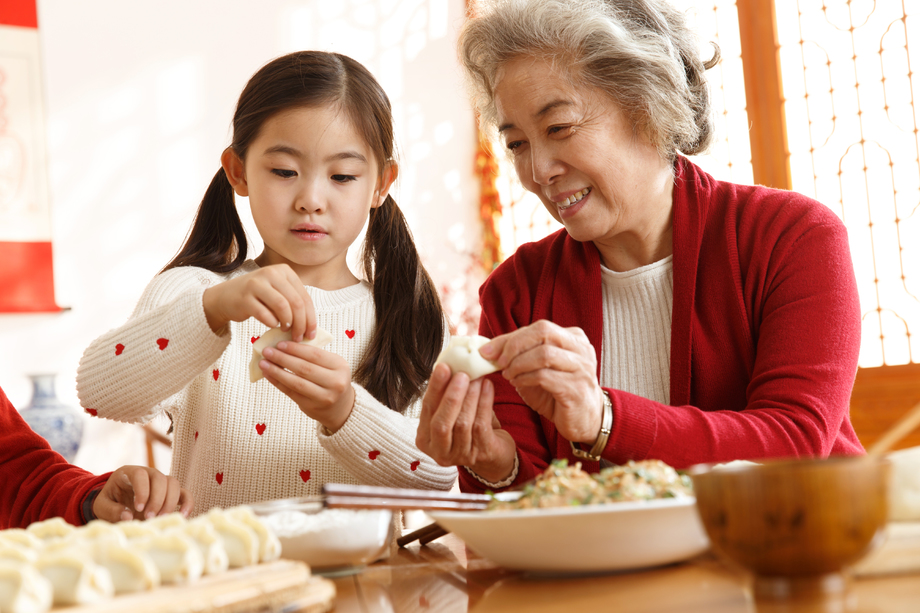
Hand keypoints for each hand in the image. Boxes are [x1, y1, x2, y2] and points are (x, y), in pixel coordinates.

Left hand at [92, 465, 192, 521]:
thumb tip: (128, 516)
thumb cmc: (110, 503)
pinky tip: (183, 516)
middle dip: (157, 499)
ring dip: (169, 502)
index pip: (140, 474)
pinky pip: (184, 494)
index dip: (142, 490)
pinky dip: (187, 503)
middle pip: (160, 478)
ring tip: (160, 519)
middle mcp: (148, 473)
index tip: (138, 508)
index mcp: (129, 473)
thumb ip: (111, 510)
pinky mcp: (172, 493)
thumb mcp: (102, 506)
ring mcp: (162, 482)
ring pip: (174, 484)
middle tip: (149, 517)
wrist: (117, 504)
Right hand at [202, 264, 316, 341]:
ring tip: (285, 330)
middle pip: (296, 303)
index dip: (311, 318)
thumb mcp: (278, 293)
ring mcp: (257, 284)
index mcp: (284, 271)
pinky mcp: (245, 297)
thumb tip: (311, 326)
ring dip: (288, 323)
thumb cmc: (257, 297)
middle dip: (301, 324)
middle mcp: (271, 273)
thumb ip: (294, 303)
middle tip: (299, 337)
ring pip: (283, 307)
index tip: (311, 334)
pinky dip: (272, 323)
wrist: (225, 297)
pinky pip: (265, 315)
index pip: (305, 297)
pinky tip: (272, 325)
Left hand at [261, 341, 355, 431]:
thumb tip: (285, 345)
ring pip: (296, 382)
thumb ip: (314, 356)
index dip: (296, 349)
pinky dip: (277, 382)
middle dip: (283, 358)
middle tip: (267, 351)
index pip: (315, 354)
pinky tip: (268, 375)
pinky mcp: (311, 407)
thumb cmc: (332, 380)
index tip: (280, 344)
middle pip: (304, 368)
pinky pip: (291, 392)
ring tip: (263, 363)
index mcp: (340, 366)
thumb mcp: (332, 365)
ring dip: (277, 371)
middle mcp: (335, 382)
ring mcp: (324, 396)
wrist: (341, 407)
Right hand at [417, 363, 516, 481]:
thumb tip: (450, 365)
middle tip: (462, 374)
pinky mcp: (481, 453)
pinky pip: (481, 424)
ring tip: (477, 378)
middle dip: (452, 396)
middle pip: (442, 422)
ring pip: (463, 423)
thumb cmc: (469, 427)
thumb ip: (446, 395)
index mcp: (425, 439)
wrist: (493, 451)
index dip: (435, 388)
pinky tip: (488, 386)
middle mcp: (439, 451)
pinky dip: (485, 402)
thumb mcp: (452, 413)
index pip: (427, 410)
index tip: (443, 367)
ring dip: (470, 397)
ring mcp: (460, 455)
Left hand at [481, 320, 604, 443]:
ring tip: (508, 375)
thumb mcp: (538, 368)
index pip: (538, 328)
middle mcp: (581, 348)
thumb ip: (520, 354)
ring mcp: (582, 367)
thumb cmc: (558, 391)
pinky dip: (525, 378)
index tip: (488, 351)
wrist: (584, 419)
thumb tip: (489, 349)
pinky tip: (518, 384)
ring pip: (544, 353)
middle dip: (514, 346)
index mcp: (573, 337)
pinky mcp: (577, 388)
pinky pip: (545, 376)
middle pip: (543, 332)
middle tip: (499, 362)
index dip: (509, 338)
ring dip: (519, 364)